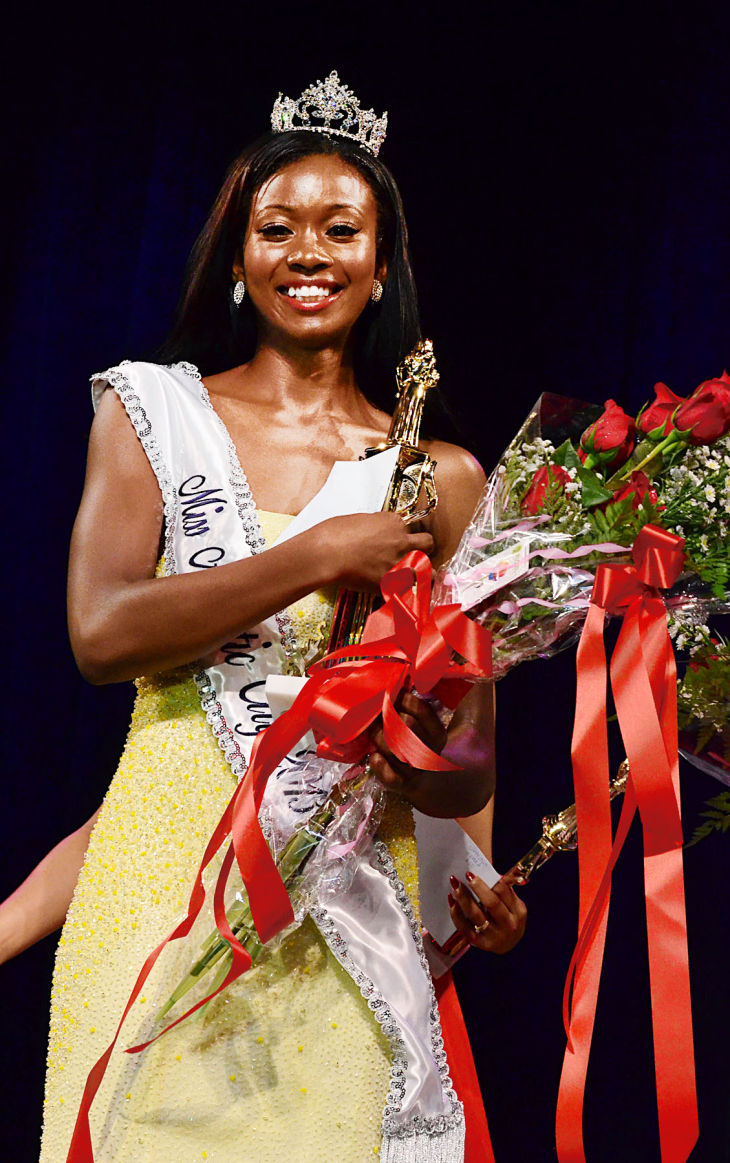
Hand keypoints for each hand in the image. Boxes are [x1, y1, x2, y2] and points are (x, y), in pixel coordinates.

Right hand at [318, 512, 433, 591]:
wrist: (327, 554)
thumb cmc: (335, 534)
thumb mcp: (359, 520)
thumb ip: (375, 526)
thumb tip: (377, 532)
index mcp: (394, 522)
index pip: (409, 527)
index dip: (403, 534)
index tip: (396, 540)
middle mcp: (402, 541)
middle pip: (428, 543)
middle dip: (424, 548)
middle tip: (416, 554)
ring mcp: (399, 563)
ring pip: (427, 569)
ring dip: (421, 572)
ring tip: (415, 576)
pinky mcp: (392, 583)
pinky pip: (408, 589)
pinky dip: (403, 590)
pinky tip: (399, 591)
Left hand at [368, 690, 446, 791]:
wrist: (421, 777)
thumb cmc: (415, 742)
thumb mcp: (424, 725)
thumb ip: (413, 709)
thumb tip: (395, 685)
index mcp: (438, 735)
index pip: (421, 710)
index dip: (403, 699)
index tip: (393, 696)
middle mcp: (430, 752)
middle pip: (407, 726)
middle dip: (388, 716)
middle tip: (378, 714)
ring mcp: (416, 770)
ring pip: (395, 750)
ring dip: (379, 737)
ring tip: (373, 732)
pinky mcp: (402, 785)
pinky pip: (389, 776)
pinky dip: (379, 764)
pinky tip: (375, 755)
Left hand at [448, 871, 526, 954]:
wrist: (506, 945)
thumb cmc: (508, 918)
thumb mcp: (513, 905)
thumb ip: (503, 890)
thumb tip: (487, 871)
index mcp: (518, 912)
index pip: (504, 892)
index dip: (490, 880)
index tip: (478, 871)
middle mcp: (508, 926)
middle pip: (491, 903)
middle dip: (478, 887)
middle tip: (467, 876)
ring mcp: (494, 936)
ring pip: (475, 914)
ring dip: (463, 898)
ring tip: (455, 886)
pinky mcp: (479, 943)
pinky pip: (464, 927)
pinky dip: (456, 913)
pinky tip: (452, 902)